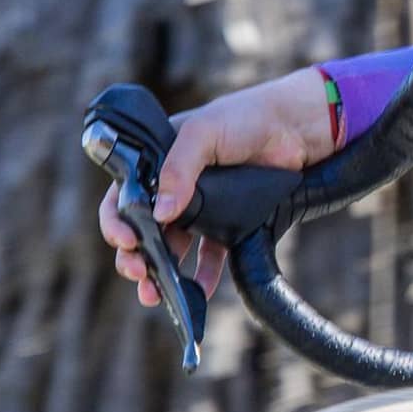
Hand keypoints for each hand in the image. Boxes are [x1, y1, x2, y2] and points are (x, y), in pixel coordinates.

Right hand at [94, 68, 337, 308]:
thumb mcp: (203, 133)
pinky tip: (199, 292)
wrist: (295, 128)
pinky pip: (210, 255)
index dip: (117, 222)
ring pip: (172, 247)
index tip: (126, 241)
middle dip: (135, 257)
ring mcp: (200, 207)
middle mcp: (173, 188)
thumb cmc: (245, 117)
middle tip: (138, 273)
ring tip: (157, 294)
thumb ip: (178, 169)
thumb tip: (161, 214)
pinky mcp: (228, 222)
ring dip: (162, 273)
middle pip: (143, 230)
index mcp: (155, 162)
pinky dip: (203, 276)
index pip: (122, 197)